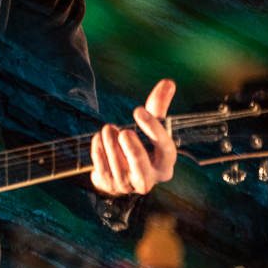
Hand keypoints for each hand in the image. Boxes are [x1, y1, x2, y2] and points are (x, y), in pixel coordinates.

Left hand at [90, 79, 176, 195]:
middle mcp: (149, 178)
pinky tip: (98, 138)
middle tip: (124, 130)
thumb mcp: (151, 127)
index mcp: (165, 165)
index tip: (139, 111)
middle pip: (141, 163)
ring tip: (108, 128)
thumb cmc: (142, 145)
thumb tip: (169, 82)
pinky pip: (102, 168)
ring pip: (118, 165)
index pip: (165, 148)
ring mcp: (128, 184)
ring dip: (111, 144)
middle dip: (132, 148)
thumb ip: (159, 106)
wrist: (122, 173)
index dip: (153, 129)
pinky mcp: (110, 185)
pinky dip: (99, 151)